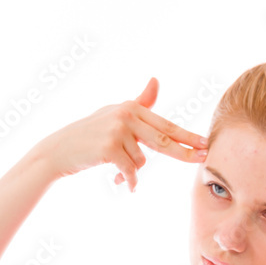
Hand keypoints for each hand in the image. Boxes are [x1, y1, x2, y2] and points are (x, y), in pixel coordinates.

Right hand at [36, 77, 207, 190]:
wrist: (60, 150)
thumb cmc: (91, 134)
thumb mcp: (116, 114)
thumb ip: (140, 103)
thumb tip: (156, 80)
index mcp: (131, 108)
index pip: (165, 126)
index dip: (187, 137)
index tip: (205, 144)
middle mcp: (126, 115)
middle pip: (164, 140)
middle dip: (184, 152)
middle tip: (203, 158)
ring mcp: (117, 130)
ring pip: (141, 161)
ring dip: (131, 170)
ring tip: (114, 168)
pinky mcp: (109, 147)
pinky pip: (130, 171)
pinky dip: (128, 181)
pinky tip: (122, 185)